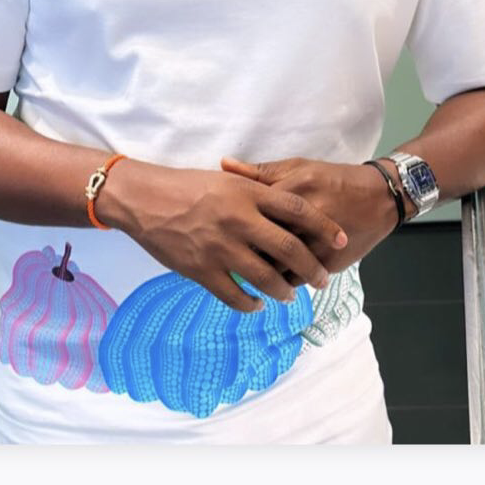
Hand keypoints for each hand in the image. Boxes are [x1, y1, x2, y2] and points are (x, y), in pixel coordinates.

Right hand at [101, 159, 348, 311]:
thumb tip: (290, 205)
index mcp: (248, 194)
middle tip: (323, 279)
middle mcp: (239, 220)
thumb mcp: (227, 179)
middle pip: (289, 249)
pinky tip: (257, 305)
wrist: (144, 200)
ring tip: (290, 295)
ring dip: (283, 291)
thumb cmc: (187, 186)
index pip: (298, 211)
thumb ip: (258, 190)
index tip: (341, 240)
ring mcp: (220, 247)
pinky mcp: (201, 270)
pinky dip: (250, 304)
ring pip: (265, 278)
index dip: (324, 227)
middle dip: (312, 269)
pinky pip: (234, 295)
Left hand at [219, 156, 396, 272]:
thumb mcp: (298, 167)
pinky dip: (284, 279)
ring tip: (251, 269)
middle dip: (243, 252)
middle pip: (260, 244)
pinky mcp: (329, 262)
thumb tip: (223, 165)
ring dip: (262, 271)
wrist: (380, 197)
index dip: (232, 225)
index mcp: (292, 190)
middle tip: (232, 254)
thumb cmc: (333, 179)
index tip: (221, 229)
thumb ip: (259, 171)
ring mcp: (317, 244)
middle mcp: (304, 219)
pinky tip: (277, 274)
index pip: (250, 212)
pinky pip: (296, 279)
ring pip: (277, 267)